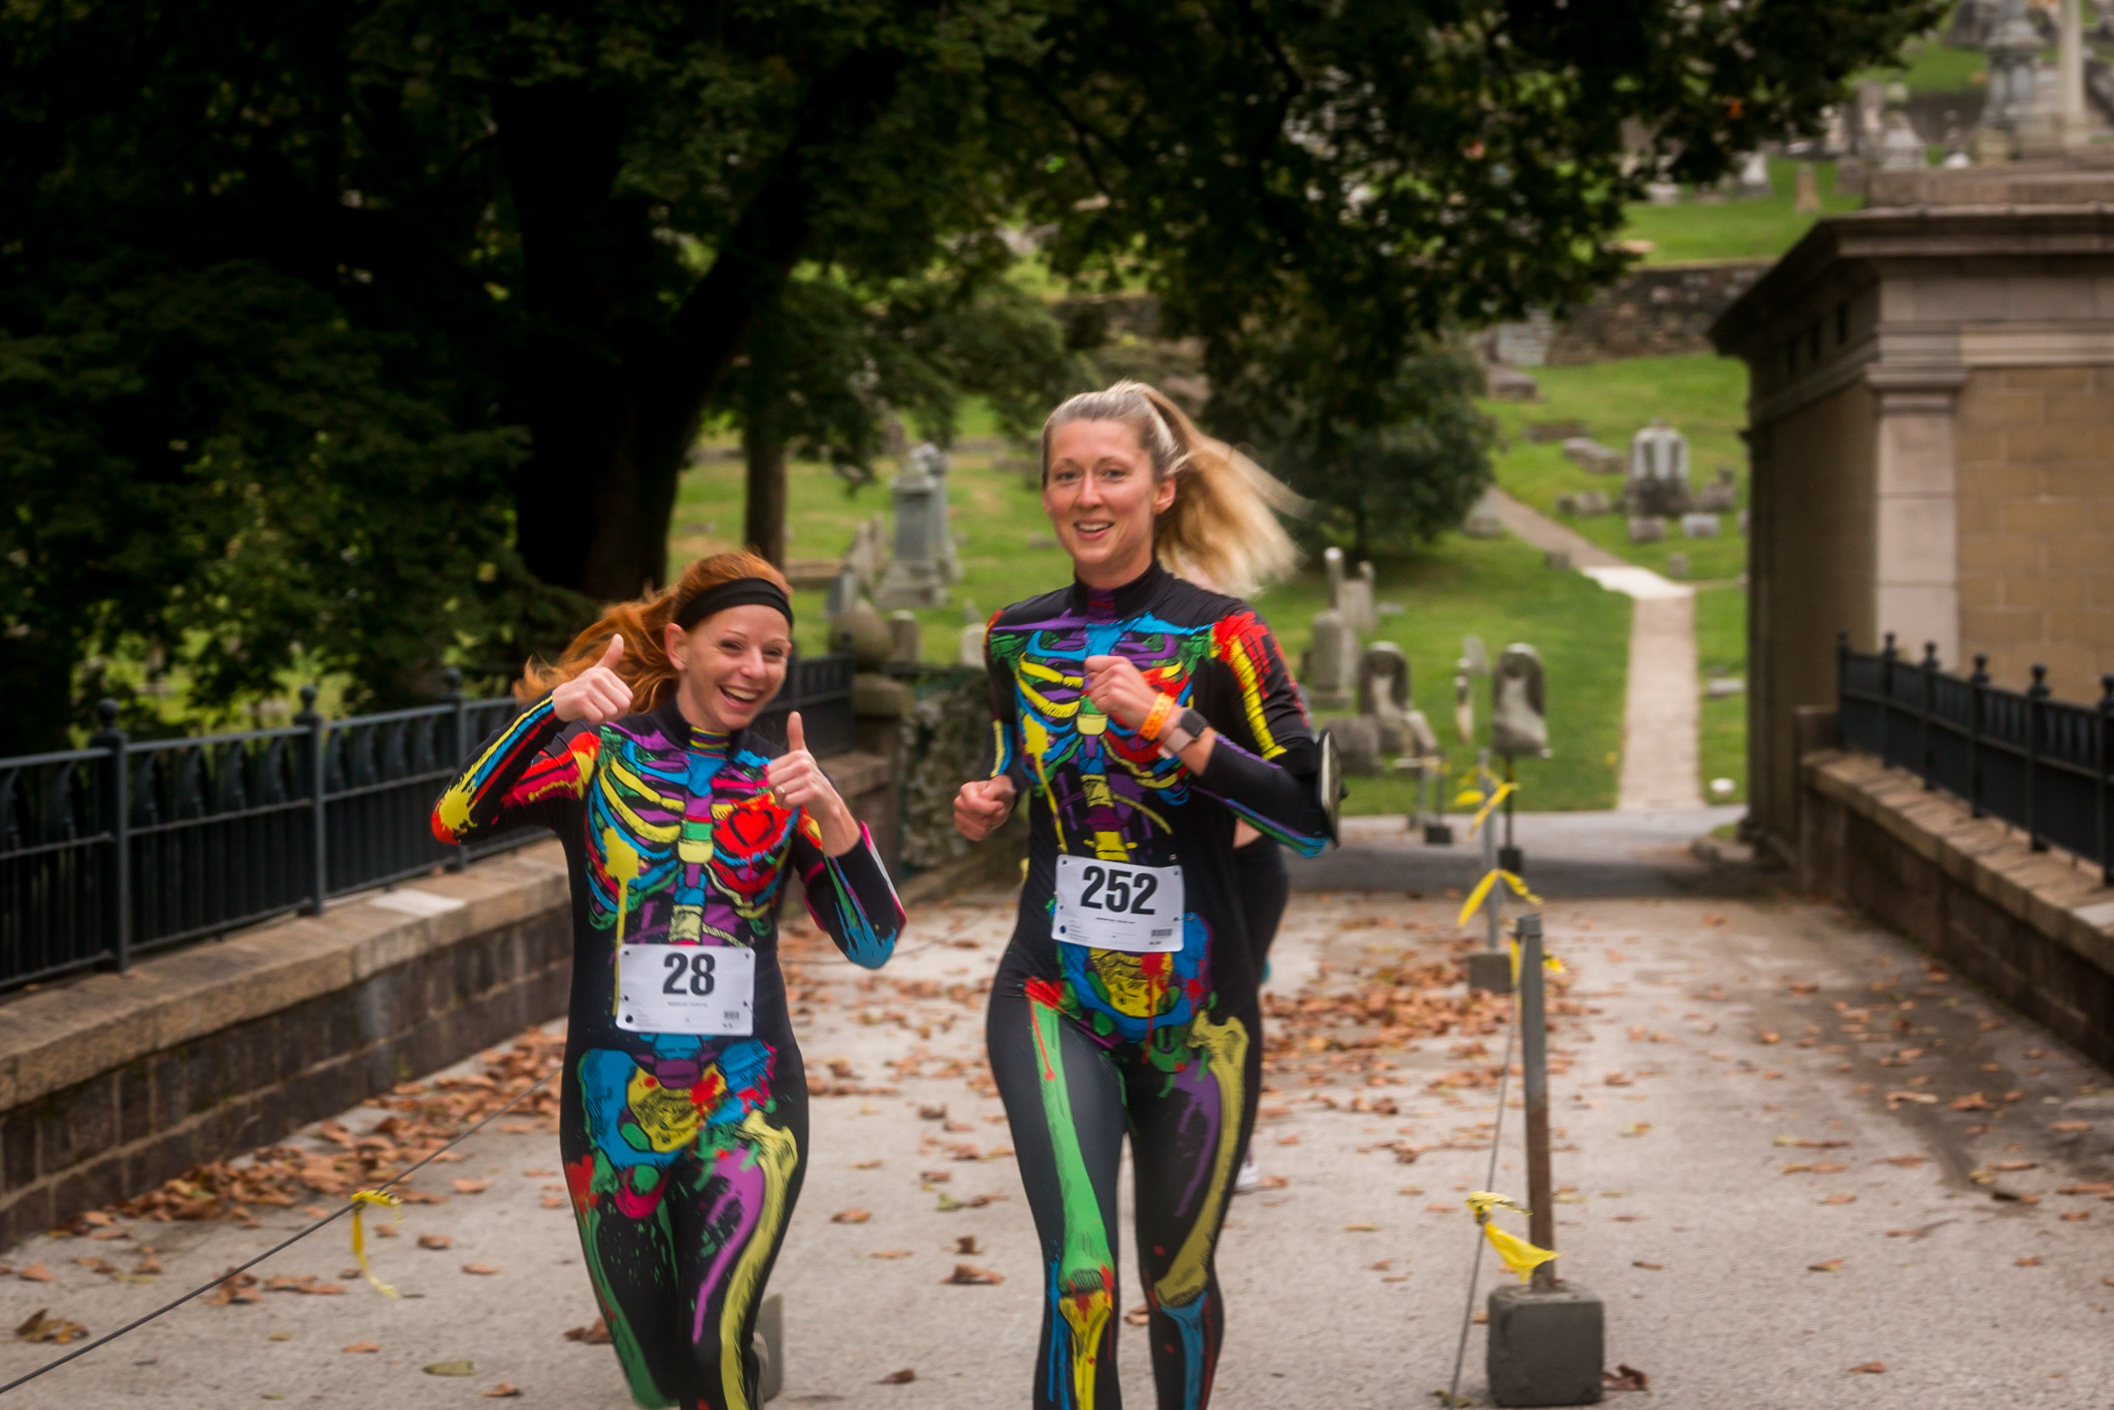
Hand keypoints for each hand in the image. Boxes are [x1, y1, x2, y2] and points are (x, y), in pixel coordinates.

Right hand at [551, 635, 633, 723]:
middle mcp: (598, 677)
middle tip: (599, 708)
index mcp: (605, 672)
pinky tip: (584, 713)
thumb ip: (611, 657)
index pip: (628, 699)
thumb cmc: (583, 688)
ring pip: (611, 713)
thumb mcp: (598, 671)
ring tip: (591, 709)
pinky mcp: (580, 700)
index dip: (620, 707)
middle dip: (613, 714)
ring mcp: (588, 688)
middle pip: (623, 706)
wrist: (558, 701)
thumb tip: (619, 636)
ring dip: (602, 717)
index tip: (606, 702)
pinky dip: (593, 720)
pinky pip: (598, 717)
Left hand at [766, 713, 858, 854]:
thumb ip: (796, 736)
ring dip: (783, 799)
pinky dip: (788, 805)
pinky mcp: (812, 792)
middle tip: (791, 791)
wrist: (827, 801)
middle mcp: (804, 763)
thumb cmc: (809, 778)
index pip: (769, 770)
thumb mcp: (802, 756)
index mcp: (799, 754)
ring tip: (795, 796)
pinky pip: (788, 800)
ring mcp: (809, 777)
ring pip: (779, 791)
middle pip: (772, 781)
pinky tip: (798, 804)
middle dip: (777, 791)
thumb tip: (794, 713)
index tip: (788, 780)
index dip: (774, 780)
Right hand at [954, 775, 1017, 841]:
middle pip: (981, 820)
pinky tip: (987, 821)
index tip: (1001, 805)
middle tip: (998, 808)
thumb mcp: (1000, 786)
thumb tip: (984, 798)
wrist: (996, 799)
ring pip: (981, 830)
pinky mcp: (961, 828)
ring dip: (992, 823)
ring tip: (993, 814)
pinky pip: (978, 836)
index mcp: (966, 790)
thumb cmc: (998, 791)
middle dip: (994, 816)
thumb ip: (994, 790)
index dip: (991, 808)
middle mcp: (959, 803)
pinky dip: (987, 831)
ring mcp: (958, 817)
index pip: (973, 805)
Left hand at [1082, 654, 1161, 732]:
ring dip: (1103, 702)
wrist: (1155, 711)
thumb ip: (1107, 672)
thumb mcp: (1126, 676)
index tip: (1101, 682)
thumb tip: (1089, 675)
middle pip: (1090, 683)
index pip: (1089, 662)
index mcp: (1119, 662)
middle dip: (1100, 693)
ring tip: (1119, 701)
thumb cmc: (1139, 696)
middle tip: (1117, 696)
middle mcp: (1117, 669)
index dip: (1091, 674)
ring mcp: (1116, 682)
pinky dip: (1106, 709)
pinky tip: (1119, 707)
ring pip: (1093, 696)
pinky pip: (1098, 705)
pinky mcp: (1114, 696)